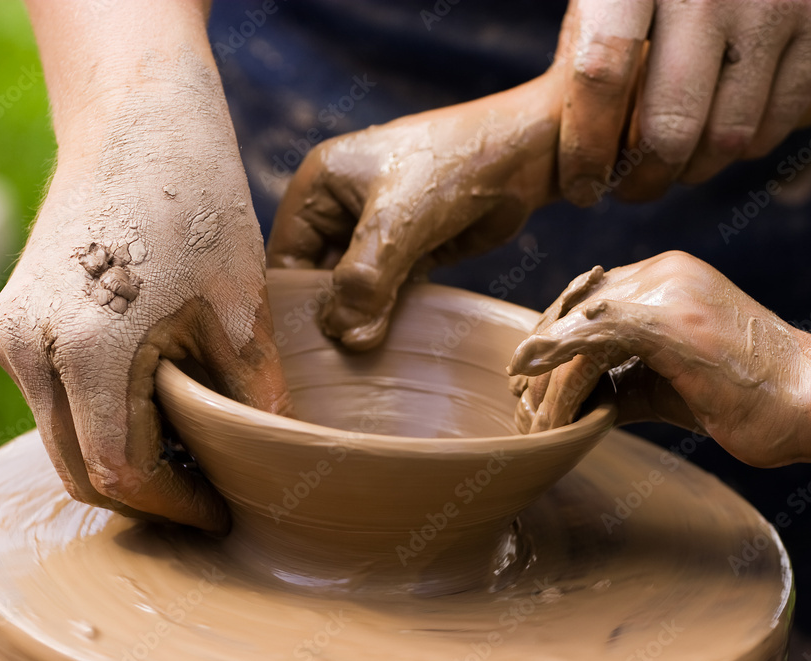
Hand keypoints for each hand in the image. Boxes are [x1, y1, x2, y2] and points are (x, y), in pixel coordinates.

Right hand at [0, 30, 290, 531]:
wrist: (138, 122)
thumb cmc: (197, 202)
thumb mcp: (240, 307)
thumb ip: (253, 396)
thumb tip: (273, 460)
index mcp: (87, 349)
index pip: (122, 471)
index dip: (175, 504)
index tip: (221, 511)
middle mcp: (30, 348)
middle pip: (80, 468)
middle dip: (147, 493)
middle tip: (208, 493)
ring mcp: (13, 333)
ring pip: (62, 438)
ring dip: (121, 459)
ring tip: (191, 452)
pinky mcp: (14, 320)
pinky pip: (53, 400)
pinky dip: (99, 421)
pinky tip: (156, 409)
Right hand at [267, 74, 563, 349]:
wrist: (524, 153)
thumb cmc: (453, 167)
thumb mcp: (399, 223)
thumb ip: (365, 281)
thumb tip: (345, 339)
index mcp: (318, 186)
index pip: (286, 256)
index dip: (296, 301)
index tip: (309, 346)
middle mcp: (340, 207)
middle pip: (318, 276)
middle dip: (332, 313)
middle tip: (343, 357)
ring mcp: (375, 230)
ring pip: (354, 288)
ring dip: (364, 317)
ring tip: (369, 355)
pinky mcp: (408, 249)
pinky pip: (386, 290)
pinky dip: (390, 312)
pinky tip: (396, 337)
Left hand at [506, 251, 810, 467]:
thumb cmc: (749, 397)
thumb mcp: (667, 384)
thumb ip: (622, 381)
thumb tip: (577, 400)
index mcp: (666, 278)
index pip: (589, 303)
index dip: (554, 342)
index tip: (529, 379)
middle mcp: (662, 273)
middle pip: (574, 309)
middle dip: (542, 358)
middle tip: (520, 400)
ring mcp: (665, 291)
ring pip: (578, 326)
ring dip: (549, 376)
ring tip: (533, 416)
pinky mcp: (667, 320)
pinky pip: (592, 336)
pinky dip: (556, 359)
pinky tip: (528, 375)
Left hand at [557, 0, 810, 204]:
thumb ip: (589, 53)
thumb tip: (576, 148)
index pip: (599, 78)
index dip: (586, 148)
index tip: (581, 186)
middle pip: (669, 127)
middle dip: (642, 179)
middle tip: (628, 190)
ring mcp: (771, 1)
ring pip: (726, 137)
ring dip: (692, 171)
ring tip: (670, 166)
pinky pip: (777, 121)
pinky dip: (742, 149)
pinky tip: (716, 142)